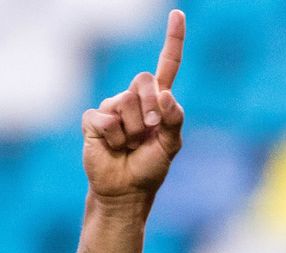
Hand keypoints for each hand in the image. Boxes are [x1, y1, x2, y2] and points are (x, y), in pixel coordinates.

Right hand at [82, 10, 185, 199]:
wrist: (127, 189)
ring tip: (129, 144)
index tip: (178, 14)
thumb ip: (174, 119)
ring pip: (126, 102)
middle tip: (148, 132)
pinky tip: (113, 147)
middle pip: (143, 80)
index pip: (168, 65)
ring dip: (133, 129)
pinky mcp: (94, 119)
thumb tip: (166, 94)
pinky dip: (115, 138)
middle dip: (150, 108)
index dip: (173, 40)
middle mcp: (135, 98)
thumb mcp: (171, 145)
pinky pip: (108, 119)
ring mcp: (112, 107)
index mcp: (158, 101)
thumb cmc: (151, 166)